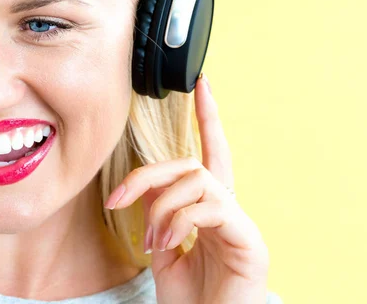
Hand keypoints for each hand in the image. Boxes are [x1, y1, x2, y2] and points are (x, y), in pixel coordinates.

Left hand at [105, 74, 268, 303]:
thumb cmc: (188, 296)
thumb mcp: (162, 247)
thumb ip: (158, 213)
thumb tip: (144, 188)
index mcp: (209, 208)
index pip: (210, 152)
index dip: (208, 118)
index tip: (200, 84)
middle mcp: (228, 209)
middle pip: (192, 163)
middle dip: (150, 175)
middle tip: (117, 198)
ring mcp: (241, 224)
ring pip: (198, 180)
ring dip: (163, 206)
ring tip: (152, 238)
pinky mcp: (249, 242)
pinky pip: (211, 208)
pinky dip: (179, 221)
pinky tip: (167, 243)